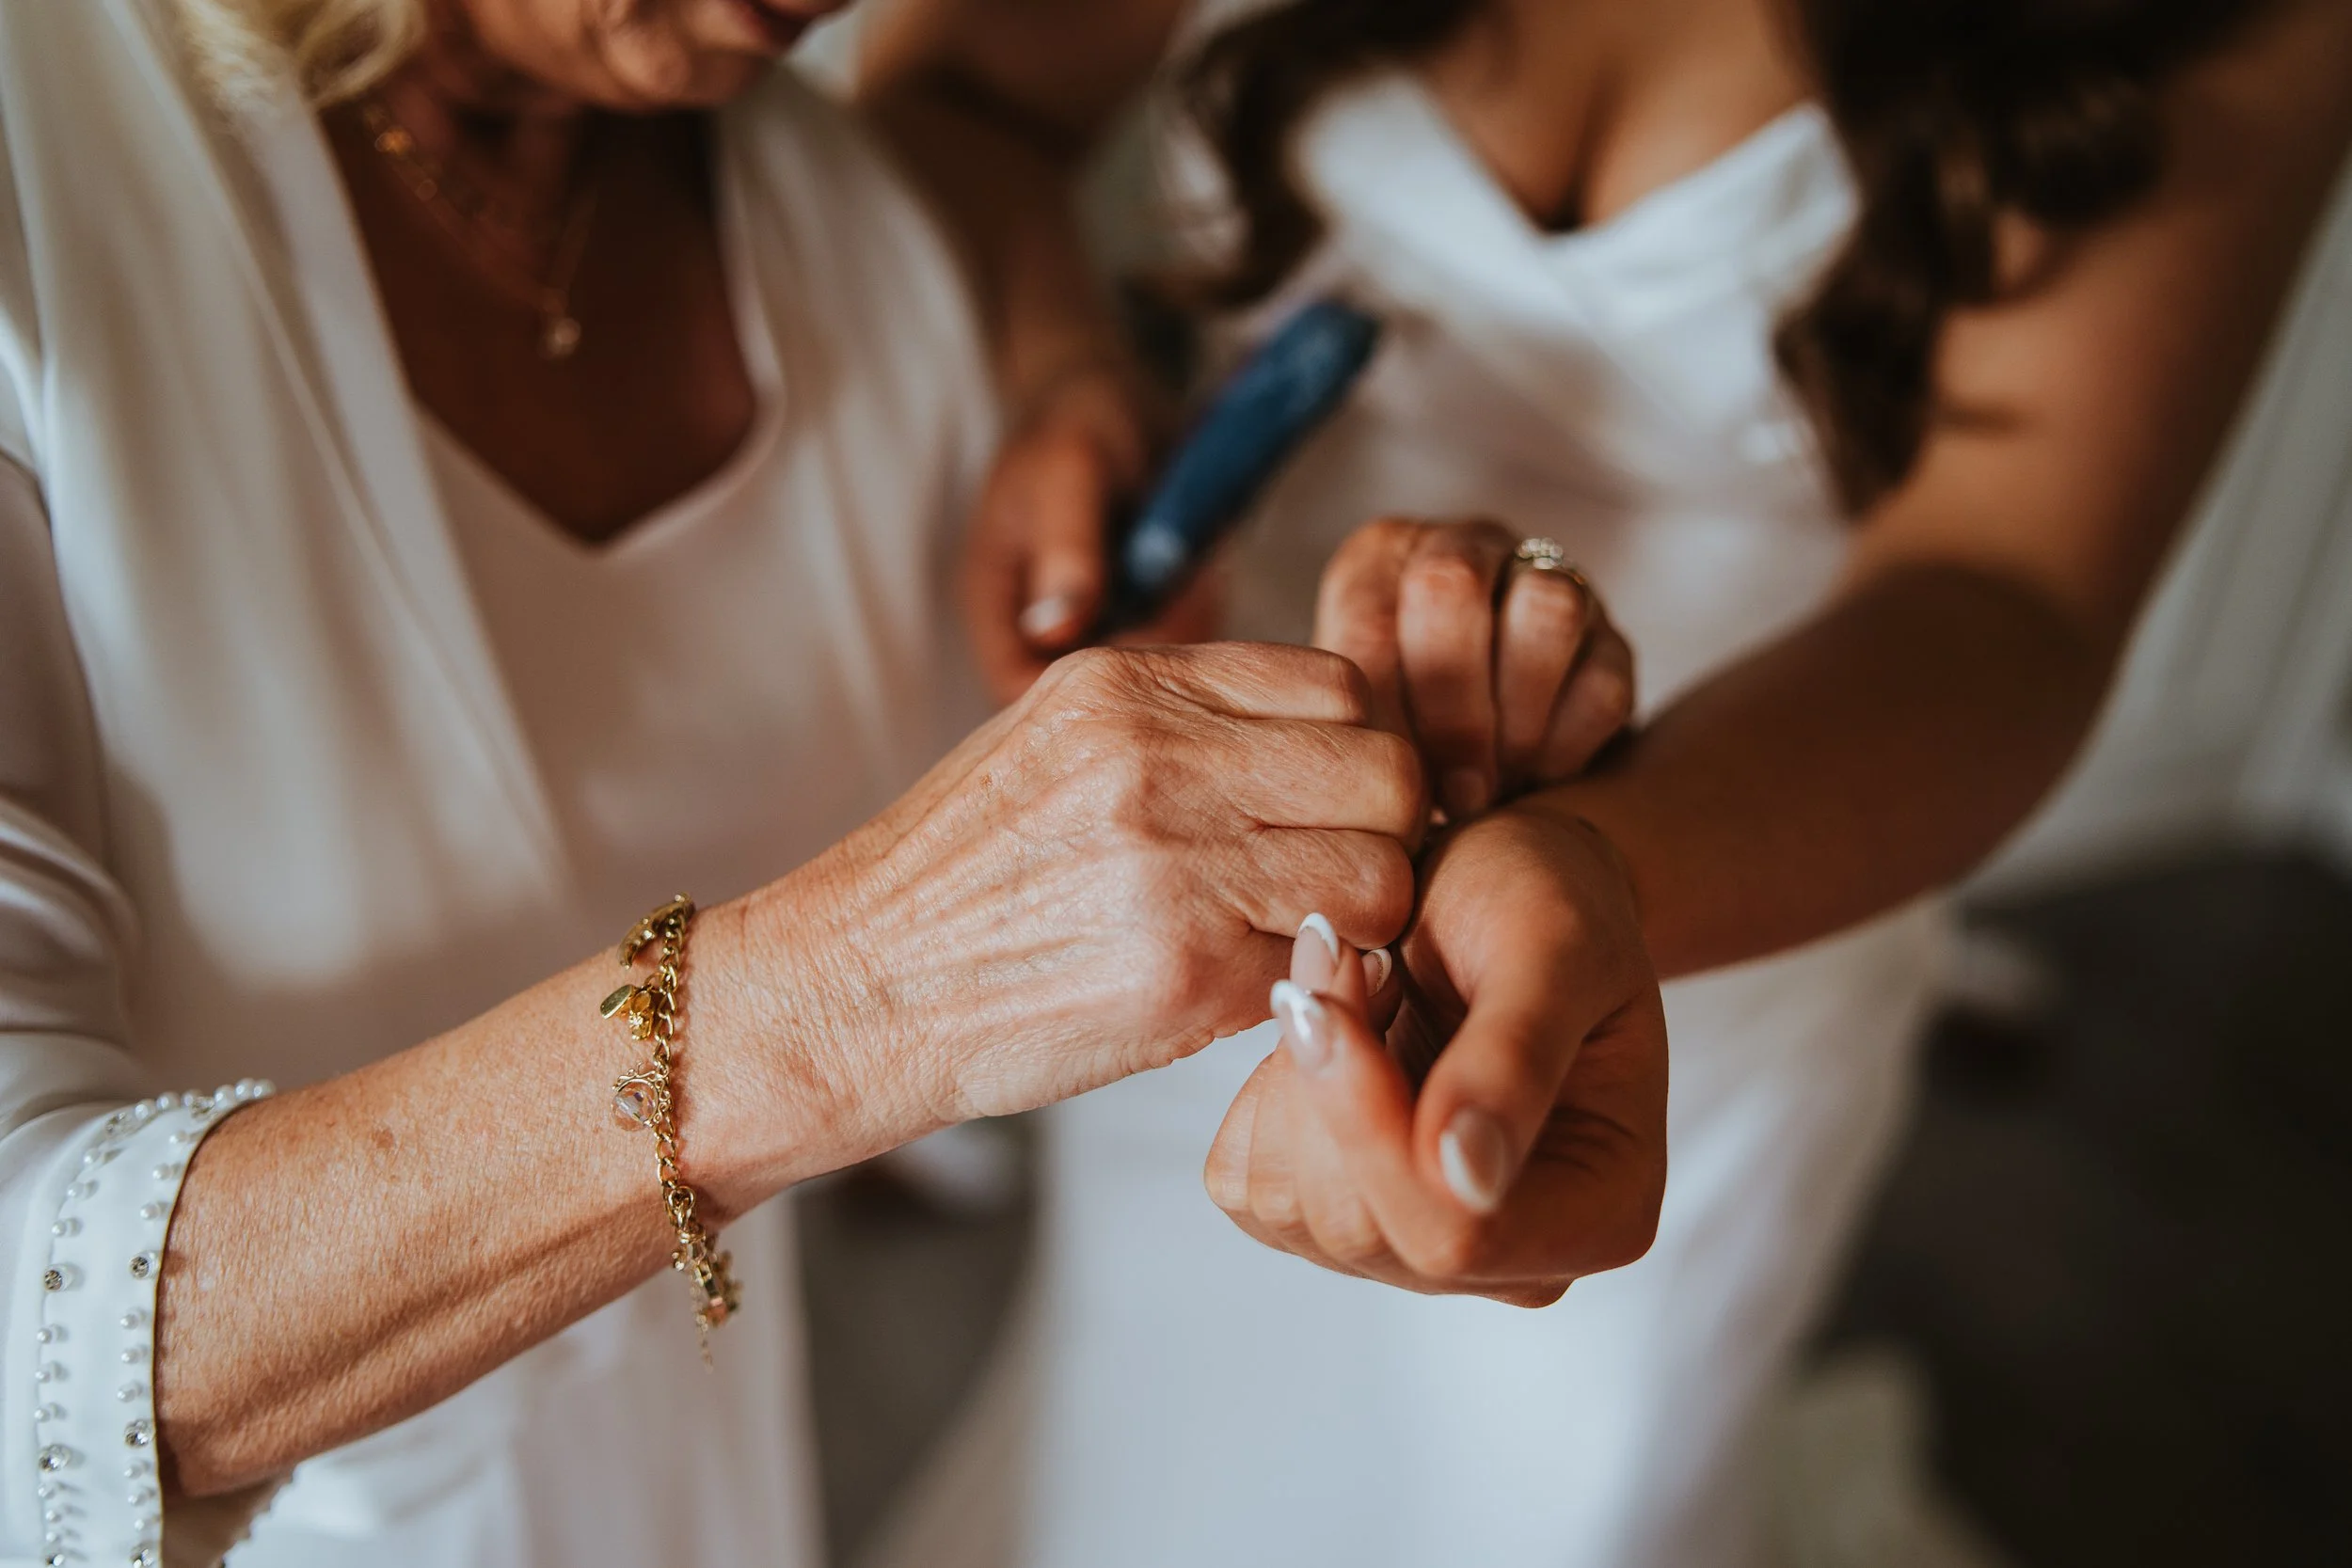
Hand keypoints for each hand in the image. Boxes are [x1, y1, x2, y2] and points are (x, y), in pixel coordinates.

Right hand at [747, 643, 1425, 1163]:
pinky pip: (1323, 963)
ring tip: (1287, 937)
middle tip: (1330, 881)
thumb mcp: (1056, 740)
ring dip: (1358, 918)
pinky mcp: (1182, 970)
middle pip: (1387, 770)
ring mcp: (1173, 861)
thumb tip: (1331, 744)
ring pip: (1382, 873)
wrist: (851, 988)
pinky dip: (1306, 983)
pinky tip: (1240, 985)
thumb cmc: (959, 879)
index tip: (1328, 807)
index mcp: (1127, 684)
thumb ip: (1186, 722)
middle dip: (1382, 833)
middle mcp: (1156, 755)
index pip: (1344, 685)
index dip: (1357, 754)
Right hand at [959, 361, 1225, 702]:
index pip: (1018, 698)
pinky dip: (1203, 612)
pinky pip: (1185, 645)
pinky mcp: (1152, 620)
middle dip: (1142, 662)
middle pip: (1090, 705)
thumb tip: (1053, 629)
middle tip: (1178, 598)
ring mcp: (1103, 632)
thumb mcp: (1067, 474)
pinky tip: (1205, 567)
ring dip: (1181, 631)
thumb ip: (1065, 549)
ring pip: (1146, 679)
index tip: (1131, 667)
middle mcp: (1047, 635)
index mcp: (997, 610)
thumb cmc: (1076, 424)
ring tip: (1190, 569)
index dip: (1069, 705)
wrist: (1125, 393)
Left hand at [1203, 808, 1666, 1305]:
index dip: (1373, 1128)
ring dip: (1296, 1072)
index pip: (1457, 1234)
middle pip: (1359, 1229)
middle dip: (1331, 1080)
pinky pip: (1252, 1186)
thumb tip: (1468, 1181)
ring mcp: (1415, 1245)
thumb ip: (1514, 1061)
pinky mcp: (1331, 1213)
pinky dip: (1267, 1093)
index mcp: (1601, 1210)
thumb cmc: (1545, 899)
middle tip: (1351, 956)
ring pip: (1293, 1210)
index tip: (1343, 992)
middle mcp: (1511, 1255)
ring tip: (1351, 977)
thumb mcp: (1552, 946)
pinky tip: (1330, 1028)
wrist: (1491, 882)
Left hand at [1315, 518, 1635, 820]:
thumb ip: (1347, 728)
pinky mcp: (1611, 639)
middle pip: (1454, 585)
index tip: (1387, 782)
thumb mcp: (1351, 715)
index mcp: (1382, 557)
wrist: (1479, 748)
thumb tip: (1361, 783)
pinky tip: (1535, 780)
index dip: (1380, 712)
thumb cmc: (1394, 728)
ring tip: (1496, 789)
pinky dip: (1567, 743)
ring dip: (1518, 719)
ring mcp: (1547, 580)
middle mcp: (1464, 547)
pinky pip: (1604, 679)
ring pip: (1547, 611)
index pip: (1370, 615)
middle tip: (1453, 794)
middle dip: (1452, 708)